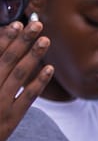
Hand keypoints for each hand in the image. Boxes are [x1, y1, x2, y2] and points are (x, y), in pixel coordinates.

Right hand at [0, 19, 50, 140]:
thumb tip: (5, 56)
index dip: (5, 38)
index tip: (16, 24)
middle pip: (8, 60)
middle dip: (23, 41)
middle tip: (36, 24)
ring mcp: (0, 103)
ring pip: (19, 75)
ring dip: (33, 56)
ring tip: (46, 41)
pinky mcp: (12, 117)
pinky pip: (28, 96)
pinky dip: (39, 82)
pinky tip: (49, 69)